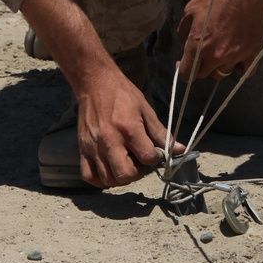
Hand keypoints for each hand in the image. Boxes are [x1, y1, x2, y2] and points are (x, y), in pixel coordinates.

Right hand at [76, 62, 181, 188]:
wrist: (94, 82)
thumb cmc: (122, 94)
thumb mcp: (145, 109)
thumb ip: (161, 132)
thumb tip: (179, 149)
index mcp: (128, 129)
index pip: (147, 157)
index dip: (156, 158)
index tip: (154, 152)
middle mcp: (110, 141)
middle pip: (126, 175)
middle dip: (138, 173)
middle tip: (140, 162)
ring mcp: (94, 147)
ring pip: (108, 179)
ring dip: (121, 177)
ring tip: (126, 165)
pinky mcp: (82, 149)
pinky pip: (89, 176)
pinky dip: (101, 180)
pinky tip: (110, 170)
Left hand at [177, 0, 262, 82]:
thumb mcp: (190, 9)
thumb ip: (183, 32)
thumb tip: (184, 45)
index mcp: (199, 46)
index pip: (188, 74)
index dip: (183, 70)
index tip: (184, 63)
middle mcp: (217, 56)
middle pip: (204, 75)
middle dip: (200, 65)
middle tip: (203, 52)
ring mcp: (236, 56)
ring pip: (223, 73)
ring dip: (219, 65)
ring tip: (221, 51)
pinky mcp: (253, 53)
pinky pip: (245, 71)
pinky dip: (240, 67)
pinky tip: (237, 58)